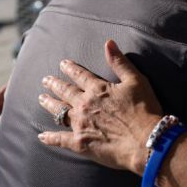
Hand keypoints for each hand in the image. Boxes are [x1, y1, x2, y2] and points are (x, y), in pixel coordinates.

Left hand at [37, 39, 163, 175]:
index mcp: (98, 89)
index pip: (80, 75)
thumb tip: (108, 42)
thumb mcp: (136, 80)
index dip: (70, 68)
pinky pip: (60, 139)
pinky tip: (42, 135)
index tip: (62, 64)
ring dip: (50, 104)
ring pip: (59, 112)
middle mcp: (84, 104)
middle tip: (45, 80)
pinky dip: (50, 137)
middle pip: (65, 92)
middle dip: (54, 84)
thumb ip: (120, 62)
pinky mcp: (79, 143)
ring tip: (42, 99)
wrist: (145, 140)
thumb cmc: (144, 110)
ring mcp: (80, 124)